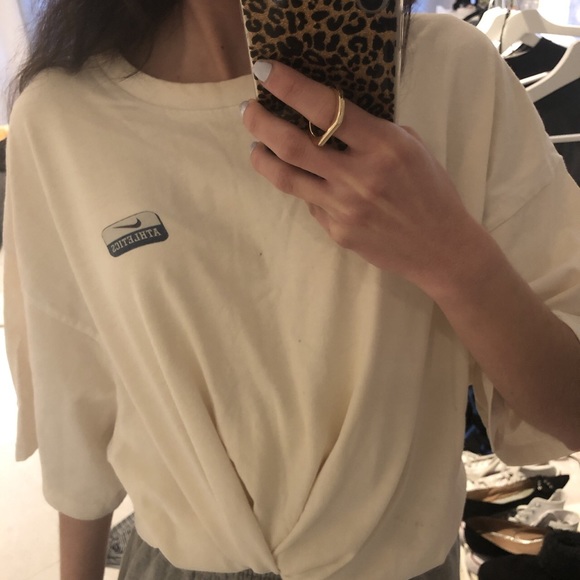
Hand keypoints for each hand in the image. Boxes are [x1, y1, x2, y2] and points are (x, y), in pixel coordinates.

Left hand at [242, 61, 482, 296]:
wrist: (440, 247)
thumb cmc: (431, 190)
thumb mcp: (411, 147)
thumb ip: (372, 131)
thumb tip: (327, 120)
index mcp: (383, 146)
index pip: (325, 109)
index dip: (289, 86)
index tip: (264, 71)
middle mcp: (358, 176)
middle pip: (292, 145)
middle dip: (260, 123)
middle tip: (246, 110)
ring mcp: (344, 208)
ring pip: (287, 178)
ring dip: (262, 158)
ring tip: (255, 147)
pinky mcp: (337, 231)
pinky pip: (309, 203)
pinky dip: (303, 187)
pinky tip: (308, 182)